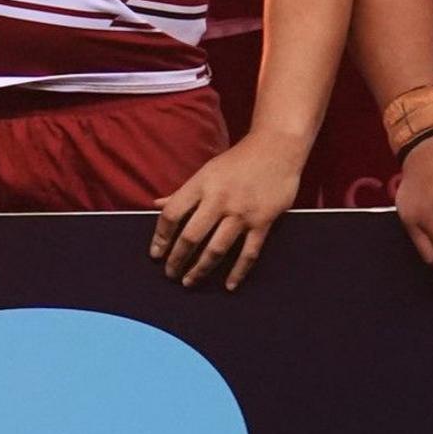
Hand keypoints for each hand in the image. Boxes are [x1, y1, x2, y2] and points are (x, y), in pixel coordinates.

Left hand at [150, 133, 303, 289]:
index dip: (160, 237)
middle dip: (177, 259)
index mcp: (201, 185)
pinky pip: (249, 252)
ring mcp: (242, 212)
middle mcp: (219, 200)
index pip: (172, 215)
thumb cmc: (237, 161)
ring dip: (201, 269)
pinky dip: (238, 271)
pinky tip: (229, 285)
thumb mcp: (206, 171)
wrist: (277, 148)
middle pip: (191, 236)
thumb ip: (182, 192)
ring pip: (217, 248)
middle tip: (169, 274)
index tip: (155, 253)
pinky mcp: (263, 221)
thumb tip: (155, 205)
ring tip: (189, 281)